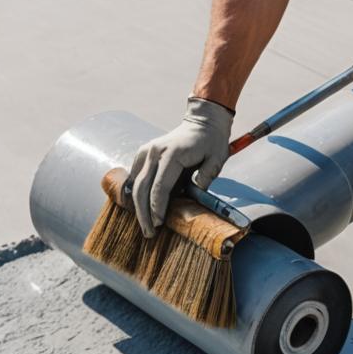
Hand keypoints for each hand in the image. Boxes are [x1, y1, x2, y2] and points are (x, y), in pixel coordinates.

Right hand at [127, 98, 232, 237]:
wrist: (203, 120)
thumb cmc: (212, 141)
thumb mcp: (217, 158)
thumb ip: (207, 175)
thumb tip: (195, 194)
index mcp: (173, 154)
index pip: (160, 186)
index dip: (157, 207)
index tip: (158, 224)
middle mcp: (155, 152)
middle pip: (141, 187)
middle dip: (143, 212)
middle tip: (149, 232)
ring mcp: (147, 151)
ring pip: (134, 184)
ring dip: (137, 206)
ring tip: (145, 225)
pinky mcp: (144, 153)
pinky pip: (135, 177)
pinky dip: (137, 194)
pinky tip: (142, 209)